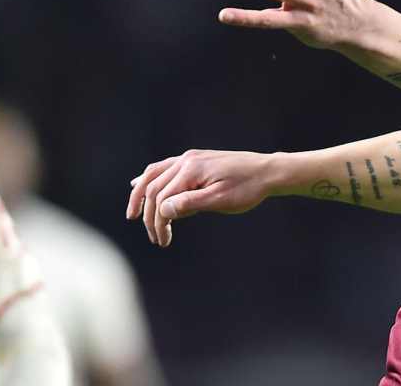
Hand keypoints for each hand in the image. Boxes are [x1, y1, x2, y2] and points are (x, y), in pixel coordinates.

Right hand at [125, 150, 277, 247]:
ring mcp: (188, 158)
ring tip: (133, 214)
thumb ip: (190, 204)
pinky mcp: (194, 160)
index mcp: (190, 170)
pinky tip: (139, 184)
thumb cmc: (247, 189)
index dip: (158, 222)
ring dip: (141, 194)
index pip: (162, 198)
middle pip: (153, 187)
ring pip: (153, 174)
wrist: (267, 172)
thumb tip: (162, 211)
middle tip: (156, 238)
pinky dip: (149, 179)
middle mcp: (185, 160)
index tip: (163, 242)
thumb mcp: (220, 200)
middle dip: (150, 215)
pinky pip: (163, 168)